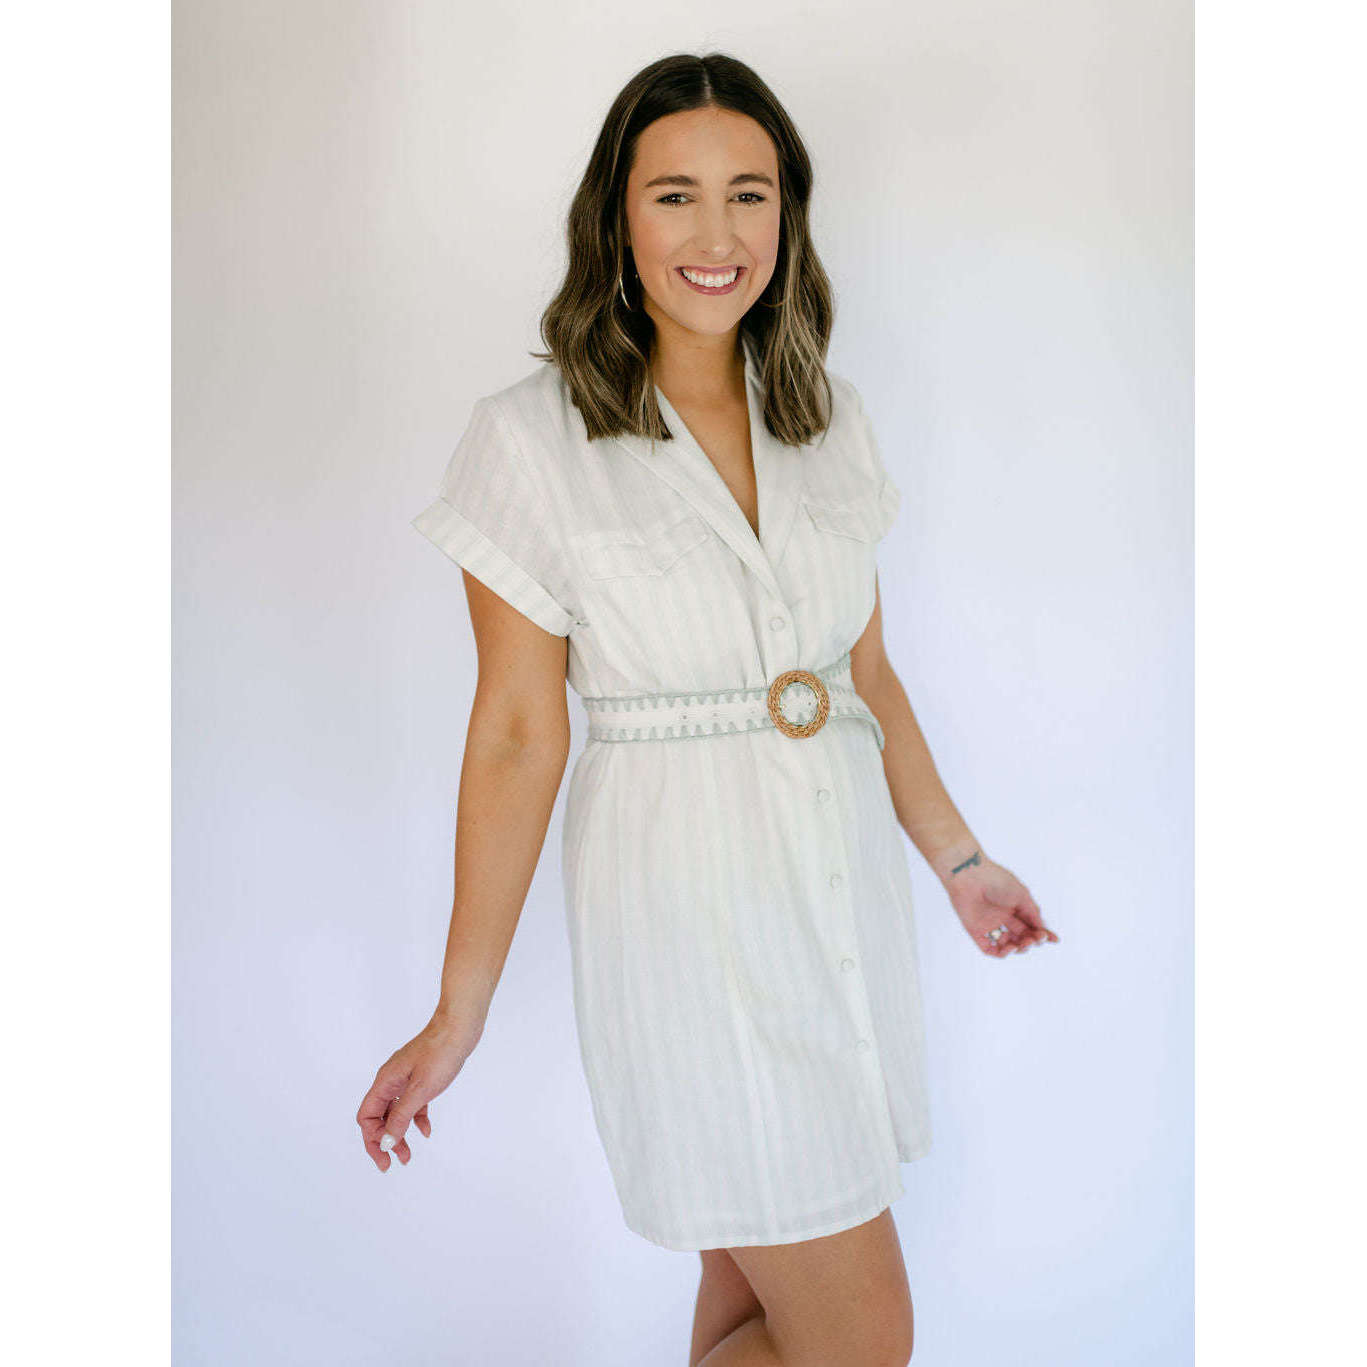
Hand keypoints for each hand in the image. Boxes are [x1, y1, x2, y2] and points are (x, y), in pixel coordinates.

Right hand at [355, 1008, 483, 1169]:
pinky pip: (412, 1103)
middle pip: (378, 1117)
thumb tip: (385, 1141)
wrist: (460, 1027)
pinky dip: (416, 1118)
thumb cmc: (440, 1053)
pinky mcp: (421, 1077)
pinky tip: (426, 1130)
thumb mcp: (420, 1090)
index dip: (372, 1140)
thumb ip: (402, 1116)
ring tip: (408, 1154)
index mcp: (385, 1082)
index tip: (385, 1159)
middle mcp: (391, 1080)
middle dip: (385, 1141)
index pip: (366, 1117)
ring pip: (395, 1112)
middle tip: (397, 1161)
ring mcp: (405, 1078)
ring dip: (400, 1133)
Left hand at [941, 851, 1058, 958]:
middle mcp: (1002, 917)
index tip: (1054, 940)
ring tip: (1022, 944)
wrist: (970, 875)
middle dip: (1031, 941)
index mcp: (1014, 906)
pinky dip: (1001, 953)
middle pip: (1021, 936)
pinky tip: (1010, 947)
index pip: (1030, 925)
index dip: (1041, 934)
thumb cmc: (996, 880)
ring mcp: (989, 924)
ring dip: (1019, 948)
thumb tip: (1043, 930)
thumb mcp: (1022, 895)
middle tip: (1034, 940)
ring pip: (1007, 945)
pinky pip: (989, 948)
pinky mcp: (975, 931)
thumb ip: (1032, 914)